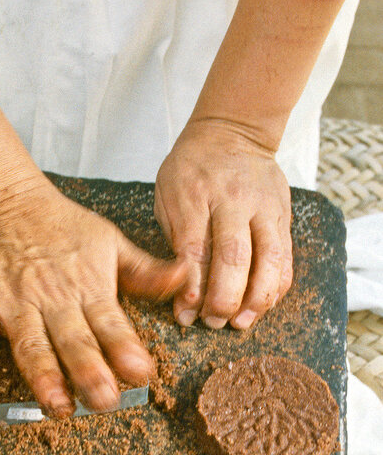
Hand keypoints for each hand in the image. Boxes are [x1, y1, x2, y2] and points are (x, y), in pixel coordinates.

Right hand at [0, 180, 186, 415]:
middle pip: (74, 340)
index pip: (111, 323)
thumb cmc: (62, 226)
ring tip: (56, 404)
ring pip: (31, 343)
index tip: (142, 373)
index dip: (126, 348)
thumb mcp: (111, 243)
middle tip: (105, 401)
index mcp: (88, 288)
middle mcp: (54, 299)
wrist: (5, 198)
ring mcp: (16, 301)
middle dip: (90, 372)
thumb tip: (187, 277)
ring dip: (43, 375)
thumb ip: (146, 272)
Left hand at [154, 119, 292, 329]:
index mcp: (196, 194)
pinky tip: (262, 304)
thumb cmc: (191, 169)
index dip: (193, 287)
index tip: (186, 315)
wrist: (233, 131)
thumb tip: (184, 290)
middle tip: (214, 322)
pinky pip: (285, 257)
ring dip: (256, 298)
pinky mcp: (283, 215)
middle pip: (234, 256)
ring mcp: (263, 207)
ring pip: (268, 259)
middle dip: (224, 297)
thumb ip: (176, 239)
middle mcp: (233, 201)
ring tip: (242, 322)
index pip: (196, 248)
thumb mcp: (168, 195)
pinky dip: (276, 286)